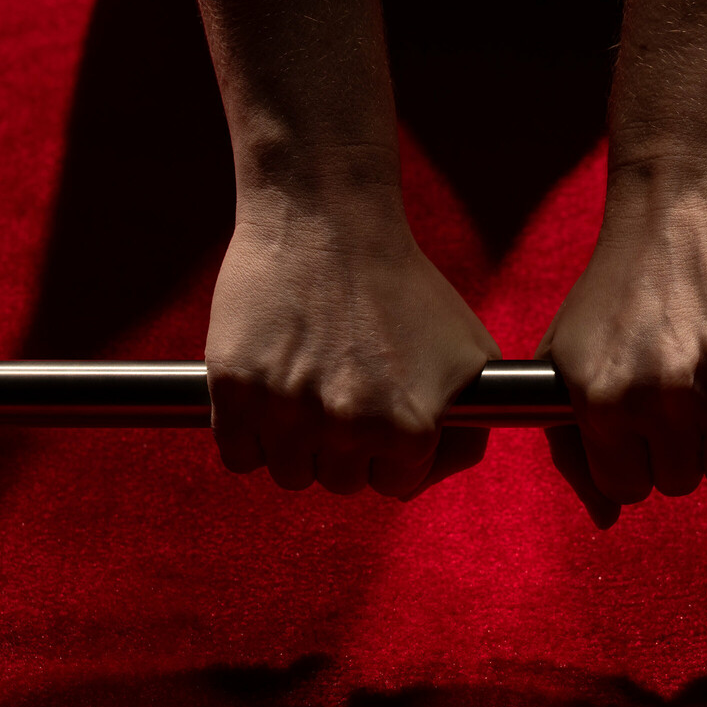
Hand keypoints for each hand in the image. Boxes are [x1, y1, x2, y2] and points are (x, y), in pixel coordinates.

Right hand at [206, 194, 501, 497]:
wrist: (328, 220)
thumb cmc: (405, 288)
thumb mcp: (472, 357)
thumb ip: (468, 434)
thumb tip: (423, 485)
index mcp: (409, 429)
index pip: (392, 485)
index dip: (387, 448)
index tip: (380, 407)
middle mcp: (348, 428)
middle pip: (338, 482)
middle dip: (343, 445)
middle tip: (341, 388)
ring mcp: (286, 412)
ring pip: (288, 474)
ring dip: (296, 444)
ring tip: (307, 387)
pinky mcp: (234, 389)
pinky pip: (238, 455)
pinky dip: (249, 434)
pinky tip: (270, 392)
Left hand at [538, 190, 706, 526]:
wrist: (683, 201)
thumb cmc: (618, 285)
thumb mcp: (567, 356)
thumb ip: (571, 444)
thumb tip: (606, 518)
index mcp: (600, 397)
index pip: (628, 489)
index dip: (637, 461)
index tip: (642, 428)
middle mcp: (659, 395)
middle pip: (683, 482)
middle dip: (681, 450)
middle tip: (682, 396)